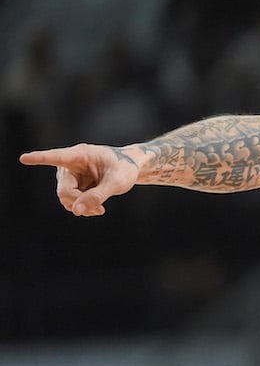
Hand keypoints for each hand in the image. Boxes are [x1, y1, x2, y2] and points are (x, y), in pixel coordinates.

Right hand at [20, 143, 137, 215]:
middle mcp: (69, 164)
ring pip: (65, 198)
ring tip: (99, 209)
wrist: (128, 169)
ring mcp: (69, 176)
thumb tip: (77, 210)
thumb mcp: (117, 182)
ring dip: (81, 207)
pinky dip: (82, 208)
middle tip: (99, 210)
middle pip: (64, 190)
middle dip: (80, 202)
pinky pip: (71, 202)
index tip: (24, 158)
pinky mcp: (72, 185)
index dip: (40, 159)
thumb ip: (98, 196)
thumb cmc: (124, 169)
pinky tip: (96, 209)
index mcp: (80, 155)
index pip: (56, 157)